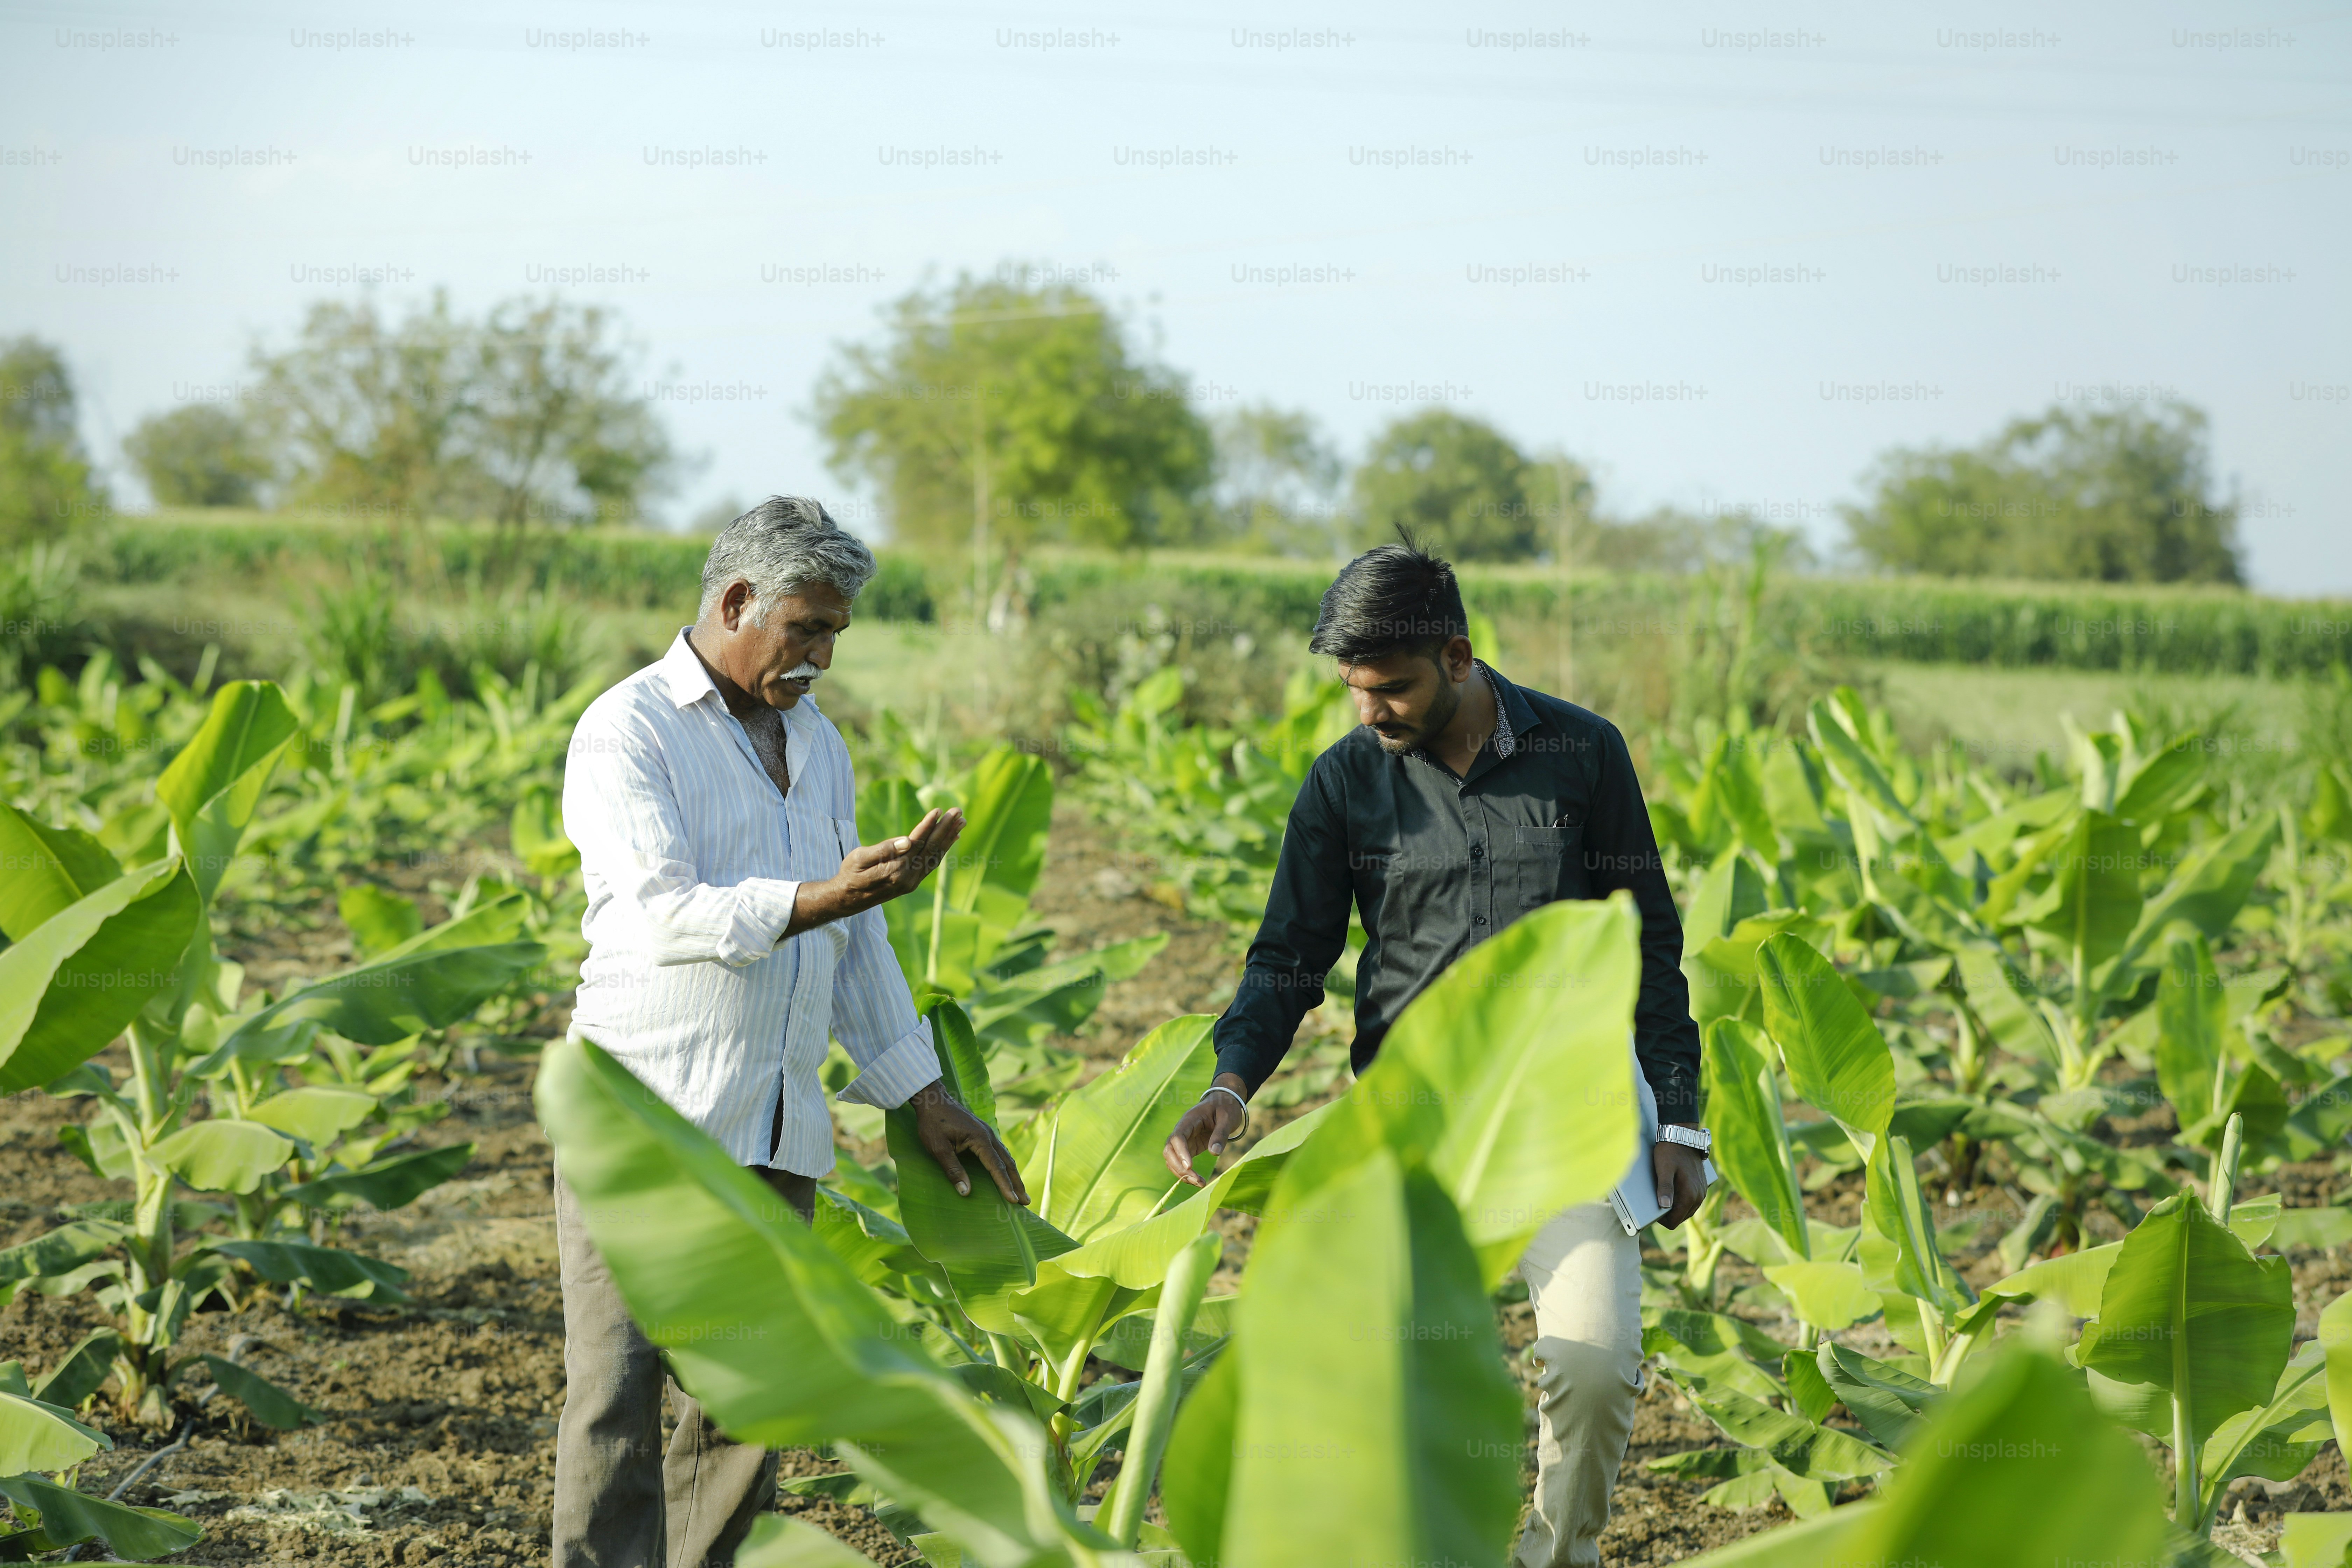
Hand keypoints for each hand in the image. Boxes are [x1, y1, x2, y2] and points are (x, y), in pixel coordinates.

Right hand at [788, 808, 965, 933]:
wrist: (848, 900)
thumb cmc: (850, 874)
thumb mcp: (858, 859)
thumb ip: (883, 849)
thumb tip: (907, 840)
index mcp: (894, 869)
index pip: (916, 843)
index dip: (928, 825)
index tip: (939, 810)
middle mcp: (908, 877)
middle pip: (931, 848)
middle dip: (945, 828)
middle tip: (958, 811)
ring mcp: (912, 882)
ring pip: (935, 856)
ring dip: (949, 837)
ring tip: (961, 821)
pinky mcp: (913, 883)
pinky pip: (932, 863)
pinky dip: (943, 850)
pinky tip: (952, 839)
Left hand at [909, 1081, 1027, 1204]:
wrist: (932, 1099)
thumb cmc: (932, 1123)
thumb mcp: (938, 1148)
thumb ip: (953, 1170)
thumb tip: (966, 1192)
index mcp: (980, 1139)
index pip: (996, 1167)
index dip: (1005, 1186)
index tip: (1014, 1201)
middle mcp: (988, 1135)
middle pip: (1007, 1162)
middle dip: (1017, 1183)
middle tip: (1026, 1201)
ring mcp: (987, 1132)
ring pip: (1006, 1156)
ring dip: (1014, 1174)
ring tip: (1021, 1191)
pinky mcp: (982, 1131)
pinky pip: (999, 1150)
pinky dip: (1006, 1164)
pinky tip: (1006, 1171)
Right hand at [1162, 1074, 1248, 1187]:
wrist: (1223, 1104)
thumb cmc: (1225, 1107)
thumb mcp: (1227, 1118)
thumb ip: (1221, 1134)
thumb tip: (1214, 1152)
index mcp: (1189, 1120)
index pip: (1177, 1137)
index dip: (1181, 1152)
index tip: (1190, 1166)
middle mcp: (1182, 1131)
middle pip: (1169, 1150)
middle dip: (1179, 1168)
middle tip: (1197, 1180)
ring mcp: (1183, 1140)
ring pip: (1171, 1159)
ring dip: (1182, 1174)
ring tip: (1200, 1183)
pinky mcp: (1188, 1148)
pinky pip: (1180, 1162)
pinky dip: (1186, 1174)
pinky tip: (1197, 1181)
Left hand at [1652, 1133, 1708, 1229]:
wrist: (1683, 1136)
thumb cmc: (1671, 1151)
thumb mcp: (1664, 1169)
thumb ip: (1664, 1188)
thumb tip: (1663, 1206)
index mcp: (1689, 1195)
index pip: (1674, 1221)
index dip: (1661, 1221)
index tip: (1652, 1212)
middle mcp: (1698, 1196)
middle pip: (1681, 1218)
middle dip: (1668, 1215)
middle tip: (1655, 1203)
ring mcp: (1701, 1192)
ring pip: (1686, 1210)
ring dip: (1675, 1208)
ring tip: (1663, 1197)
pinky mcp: (1702, 1186)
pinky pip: (1691, 1201)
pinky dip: (1682, 1201)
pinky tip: (1673, 1192)